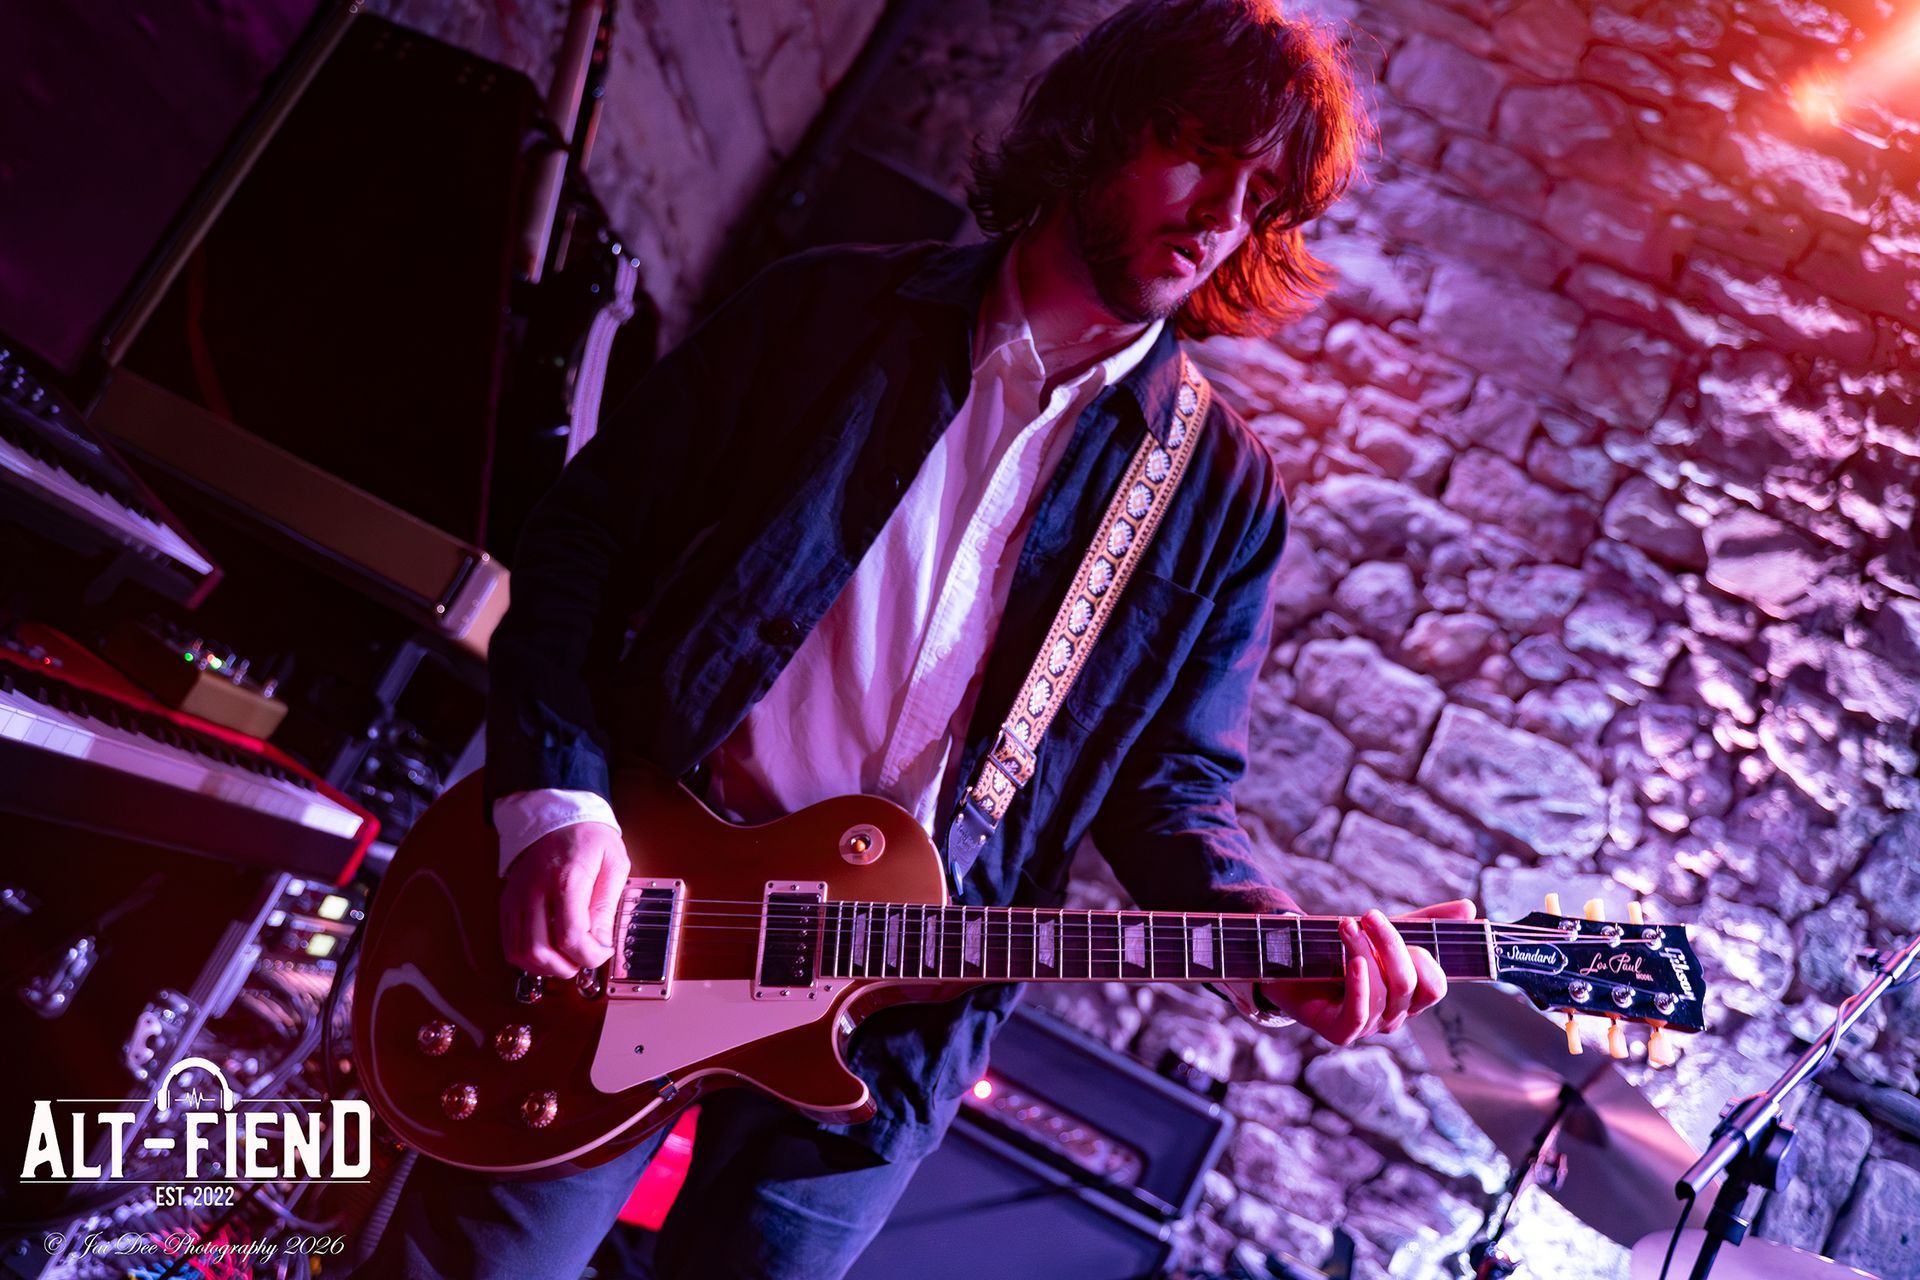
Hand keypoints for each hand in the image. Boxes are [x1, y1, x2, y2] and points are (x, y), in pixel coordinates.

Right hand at [500, 822, 628, 976]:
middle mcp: (535, 891)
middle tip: (584, 960)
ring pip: (520, 953)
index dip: (590, 956)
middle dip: (567, 967)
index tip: (603, 951)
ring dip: (546, 967)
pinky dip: (527, 959)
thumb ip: (608, 905)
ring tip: (567, 960)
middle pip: (540, 951)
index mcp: (566, 879)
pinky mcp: (507, 904)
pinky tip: (548, 953)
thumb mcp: (614, 863)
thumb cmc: (588, 837)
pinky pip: (509, 943)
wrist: (554, 815)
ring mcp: (517, 899)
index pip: (571, 936)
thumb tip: (602, 942)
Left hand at [1259, 899, 1476, 1044]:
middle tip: (1367, 916)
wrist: (1285, 964)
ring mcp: (1367, 1026)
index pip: (1435, 984)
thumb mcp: (1382, 933)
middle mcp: (1392, 1016)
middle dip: (1390, 944)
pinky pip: (1359, 1014)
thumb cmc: (1339, 950)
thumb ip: (1426, 923)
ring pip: (1382, 992)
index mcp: (1409, 997)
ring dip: (1364, 951)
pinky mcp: (1339, 1032)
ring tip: (1345, 924)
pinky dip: (1359, 985)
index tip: (1396, 922)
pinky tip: (1353, 962)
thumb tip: (1470, 908)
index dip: (1424, 955)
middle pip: (1409, 984)